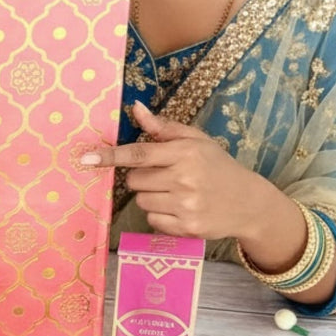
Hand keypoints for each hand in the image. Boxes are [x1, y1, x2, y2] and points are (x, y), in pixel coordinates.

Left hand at [80, 101, 280, 241]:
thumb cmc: (217, 166)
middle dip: (143, 177)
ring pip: (141, 201)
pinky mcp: (186, 227)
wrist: (248, 202)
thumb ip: (163, 128)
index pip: (139, 154)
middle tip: (166, 176)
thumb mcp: (196, 141)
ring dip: (151, 197)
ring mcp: (185, 205)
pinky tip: (180, 209)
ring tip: (175, 193)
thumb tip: (135, 108)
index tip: (86, 159)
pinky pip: (152, 220)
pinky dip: (160, 215)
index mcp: (185, 153)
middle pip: (134, 180)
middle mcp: (184, 179)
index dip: (110, 156)